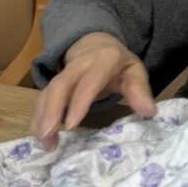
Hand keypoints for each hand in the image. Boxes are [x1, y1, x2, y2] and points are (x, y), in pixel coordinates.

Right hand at [30, 32, 154, 149]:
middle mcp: (78, 64)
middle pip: (60, 85)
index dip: (79, 101)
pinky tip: (40, 137)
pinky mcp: (53, 83)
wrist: (97, 43)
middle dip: (51, 109)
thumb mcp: (135, 71)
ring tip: (45, 143)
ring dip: (42, 117)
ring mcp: (63, 73)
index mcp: (102, 60)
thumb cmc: (118, 63)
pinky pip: (42, 99)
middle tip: (48, 134)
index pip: (89, 80)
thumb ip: (140, 91)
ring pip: (47, 93)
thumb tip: (149, 112)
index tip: (71, 124)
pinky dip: (38, 118)